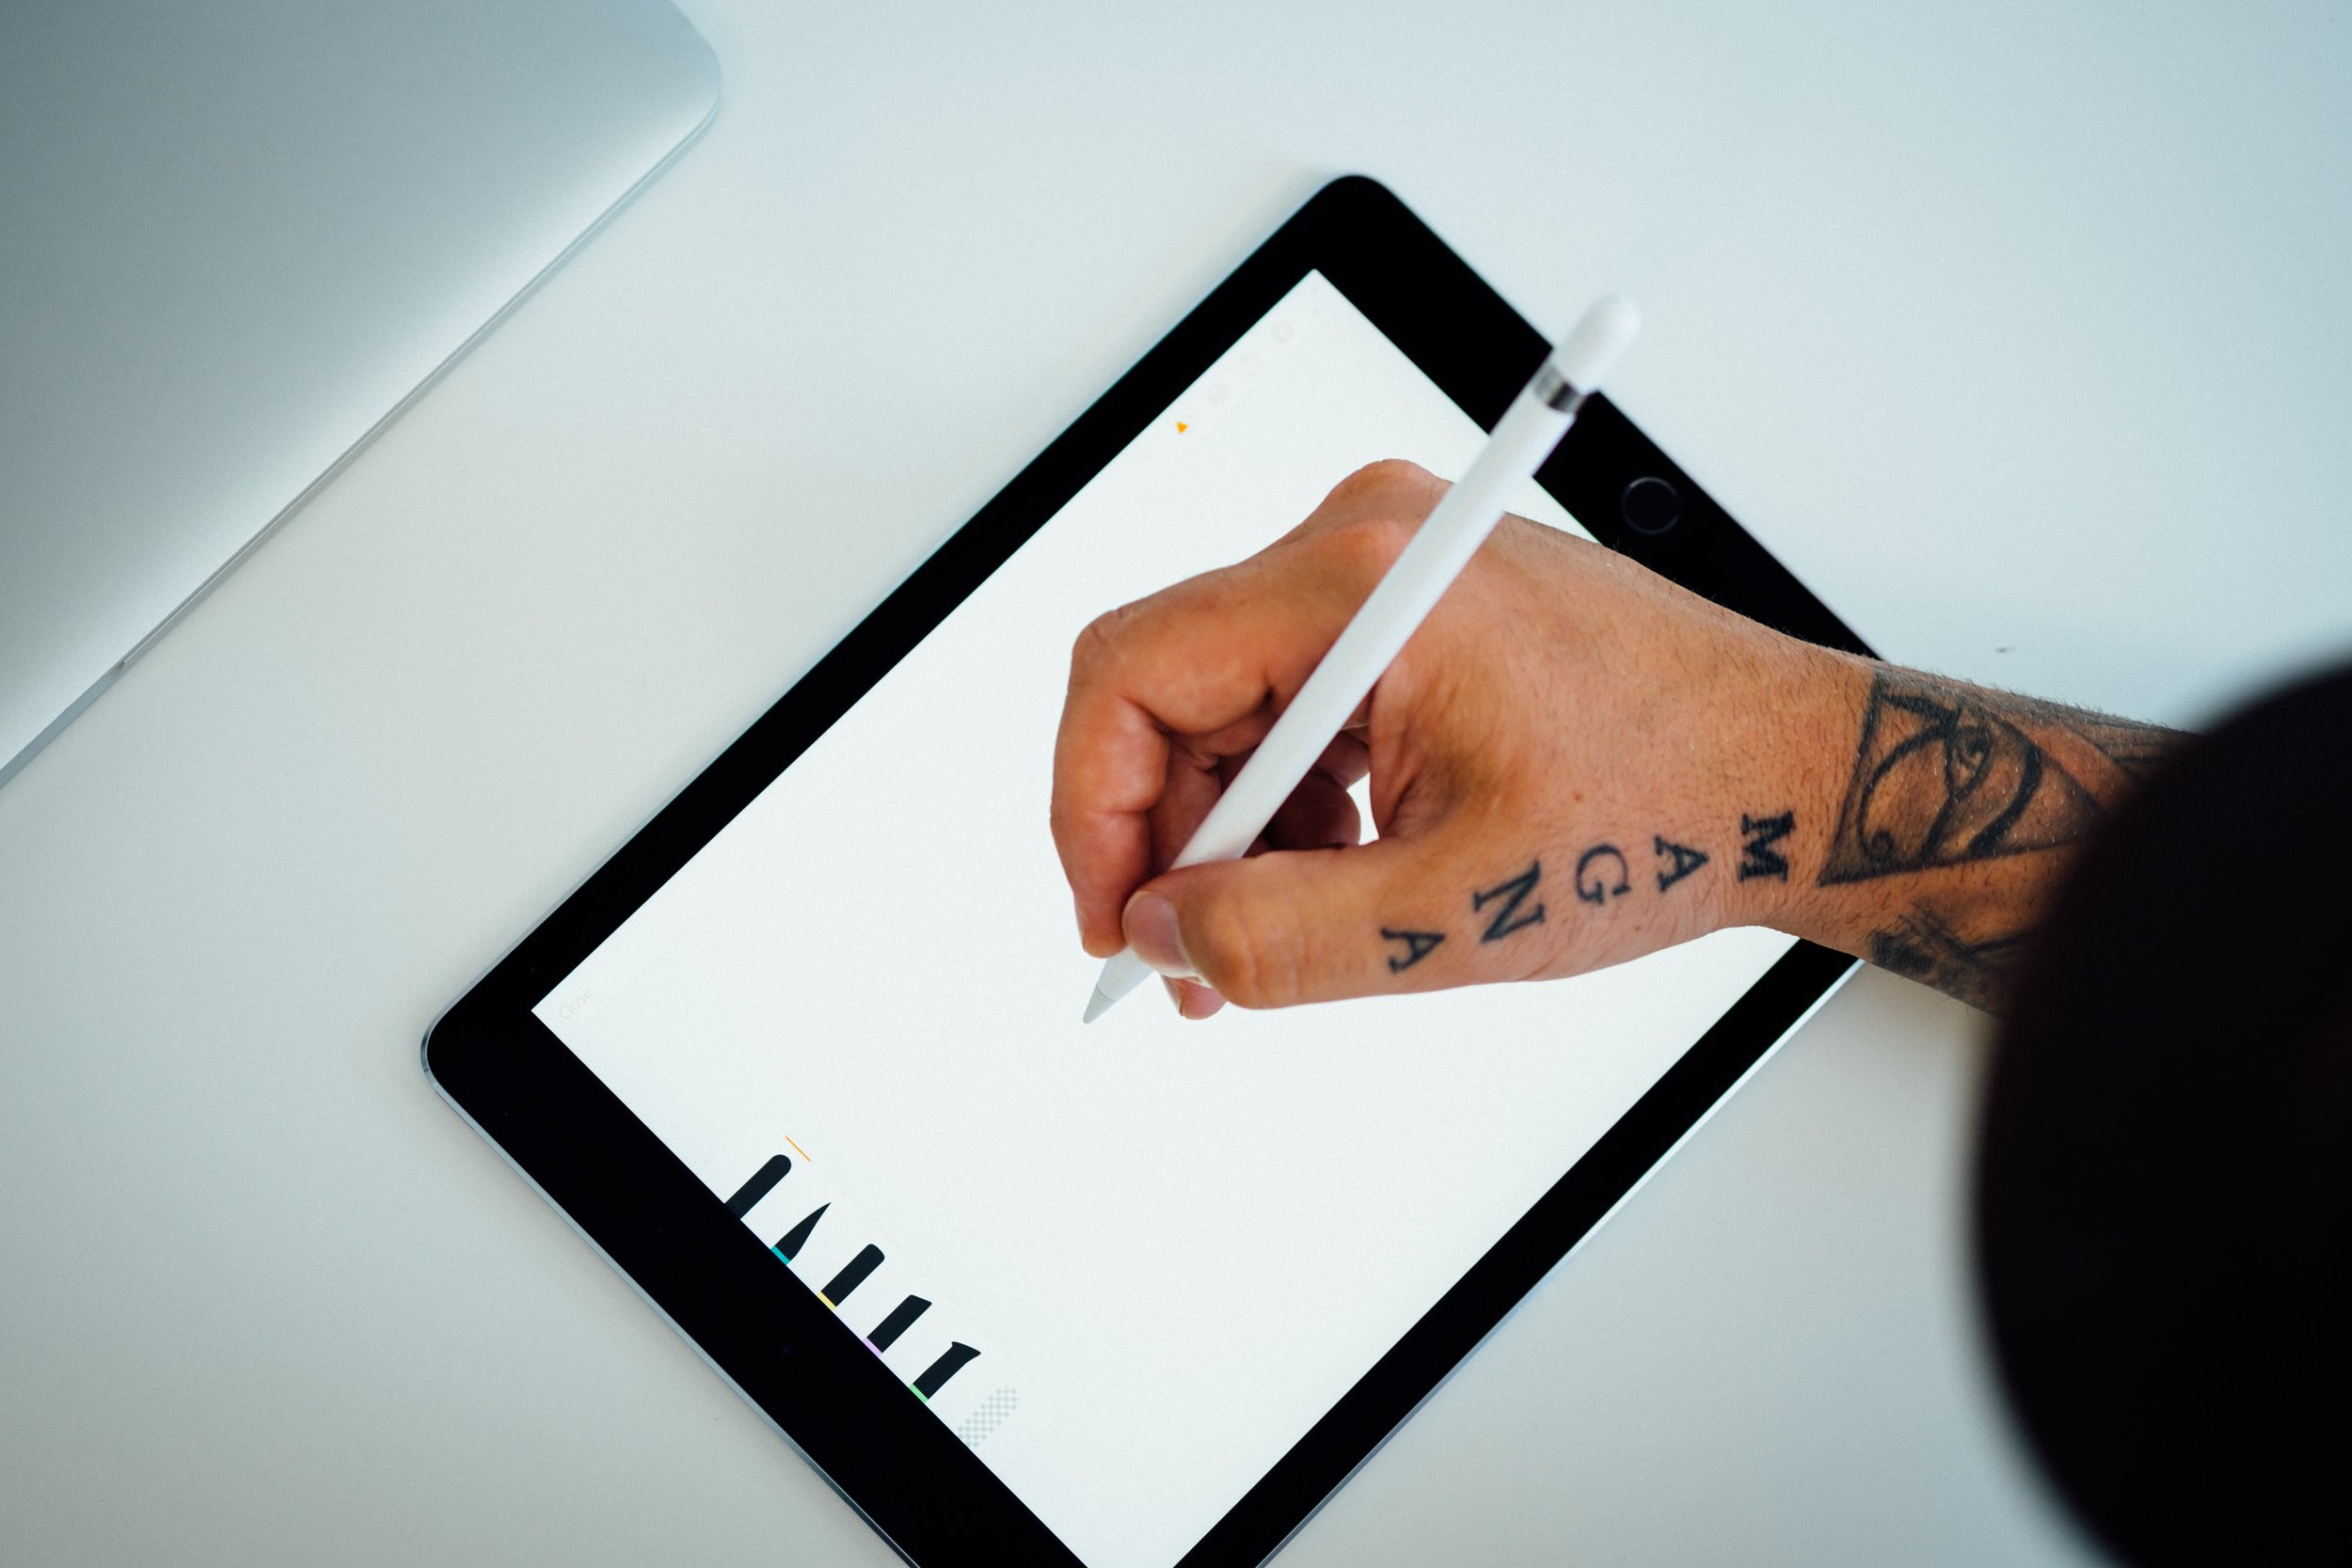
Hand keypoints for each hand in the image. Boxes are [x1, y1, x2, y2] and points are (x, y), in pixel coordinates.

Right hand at [1050, 459, 1861, 1018]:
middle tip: (1195, 963)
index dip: (1093, 814)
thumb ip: (1278, 938)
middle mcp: (1360, 539)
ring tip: (1288, 932)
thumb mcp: (1453, 910)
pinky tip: (1347, 869)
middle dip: (1171, 841)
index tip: (1116, 923)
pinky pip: (1295, 698)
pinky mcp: (1412, 602)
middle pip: (1173, 690)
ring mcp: (1388, 564)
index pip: (1130, 672)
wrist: (1794, 773)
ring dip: (1237, 830)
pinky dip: (1296, 797)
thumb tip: (1163, 936)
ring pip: (1229, 704)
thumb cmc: (1672, 804)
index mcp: (1359, 579)